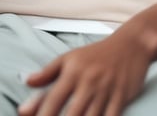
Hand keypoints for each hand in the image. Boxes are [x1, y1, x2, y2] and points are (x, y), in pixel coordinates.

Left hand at [18, 30, 153, 115]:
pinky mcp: (121, 99)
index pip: (52, 99)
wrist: (129, 46)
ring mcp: (105, 92)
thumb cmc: (95, 54)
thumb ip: (47, 72)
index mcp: (71, 73)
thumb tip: (27, 82)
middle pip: (71, 114)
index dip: (41, 114)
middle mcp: (87, 83)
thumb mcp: (68, 58)